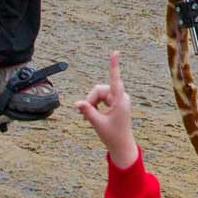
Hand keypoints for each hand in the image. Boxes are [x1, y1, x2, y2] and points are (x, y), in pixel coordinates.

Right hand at [75, 51, 137, 168]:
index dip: (114, 65)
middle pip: (99, 90)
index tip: (115, 52)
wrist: (121, 144)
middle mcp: (120, 97)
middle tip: (83, 116)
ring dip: (91, 104)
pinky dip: (94, 106)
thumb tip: (77, 103)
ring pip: (98, 94)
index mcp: (120, 100)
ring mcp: (118, 99)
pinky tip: (90, 117)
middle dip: (90, 101)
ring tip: (87, 118)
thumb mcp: (98, 124)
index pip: (115, 80)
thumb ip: (87, 112)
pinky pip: (100, 98)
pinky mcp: (115, 102)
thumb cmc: (112, 135)